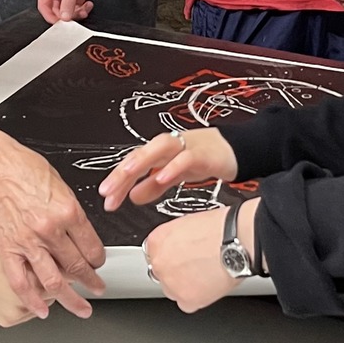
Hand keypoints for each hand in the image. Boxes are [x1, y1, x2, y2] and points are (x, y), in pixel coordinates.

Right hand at [0, 125, 103, 317]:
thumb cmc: (24, 169)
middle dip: (91, 281)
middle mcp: (51, 230)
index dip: (98, 260)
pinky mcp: (7, 250)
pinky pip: (21, 283)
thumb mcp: (62, 187)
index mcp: (68, 212)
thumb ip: (72, 215)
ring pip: (55, 282)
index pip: (92, 247)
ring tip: (81, 308)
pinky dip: (33, 300)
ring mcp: (28, 243)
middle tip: (97, 287)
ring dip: (72, 299)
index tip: (98, 264)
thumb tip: (82, 235)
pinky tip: (43, 310)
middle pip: (78, 267)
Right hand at [37, 0, 107, 23]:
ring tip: (84, 8)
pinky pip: (77, 10)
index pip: (44, 7)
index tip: (60, 22)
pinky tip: (87, 4)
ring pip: (68, 13)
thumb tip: (64, 17)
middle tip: (75, 14)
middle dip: (67, 15)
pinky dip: (83, 10)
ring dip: (77, 13)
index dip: (51, 16)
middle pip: (57, 13)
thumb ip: (67, 2)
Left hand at [101, 128, 237, 209]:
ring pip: (160, 147)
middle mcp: (170, 145)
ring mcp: (187, 146)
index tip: (106, 197)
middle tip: (108, 190)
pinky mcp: (205, 152)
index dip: (117, 179)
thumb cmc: (205, 158)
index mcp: (160, 152)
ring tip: (127, 175)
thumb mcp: (175, 174)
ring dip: (142, 160)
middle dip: (122, 172)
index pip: (133, 163)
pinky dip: (174, 166)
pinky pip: (186, 157)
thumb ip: (154, 185)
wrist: (238, 149)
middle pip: (141, 153)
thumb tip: (132, 196)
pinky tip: (162, 178)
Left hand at [142, 203, 245, 313]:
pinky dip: (199, 298)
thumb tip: (179, 249)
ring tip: (206, 274)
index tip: (181, 258)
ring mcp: (171, 283)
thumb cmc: (220, 228)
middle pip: (162, 274)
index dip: (171, 257)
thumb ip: (175, 240)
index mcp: (157, 241)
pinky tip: (210, 284)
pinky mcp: (186, 299)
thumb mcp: (188, 224)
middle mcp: (159, 263)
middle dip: (177, 273)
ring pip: (174, 291)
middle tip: (196, 267)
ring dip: (187, 286)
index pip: (155, 254)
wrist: (238, 241)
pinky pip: (188, 304)